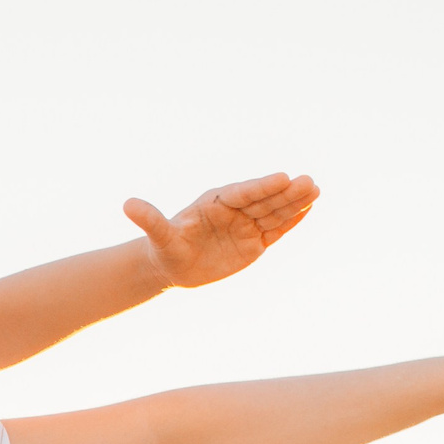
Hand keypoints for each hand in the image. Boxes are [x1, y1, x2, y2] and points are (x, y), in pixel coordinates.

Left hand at [125, 173, 319, 289]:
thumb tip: (127, 204)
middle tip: (309, 181)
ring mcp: (246, 226)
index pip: (242, 193)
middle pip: (263, 200)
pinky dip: (291, 221)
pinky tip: (309, 209)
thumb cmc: (164, 248)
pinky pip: (275, 230)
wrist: (172, 266)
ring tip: (316, 191)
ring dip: (295, 203)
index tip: (281, 177)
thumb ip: (150, 220)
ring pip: (274, 213)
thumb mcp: (158, 237)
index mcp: (215, 202)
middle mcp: (234, 210)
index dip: (262, 187)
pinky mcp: (253, 243)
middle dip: (286, 192)